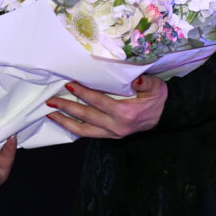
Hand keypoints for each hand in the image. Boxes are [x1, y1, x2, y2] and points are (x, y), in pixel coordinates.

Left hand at [46, 76, 166, 138]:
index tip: (69, 85)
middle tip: (51, 100)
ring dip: (65, 122)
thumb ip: (145, 82)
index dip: (83, 93)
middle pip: (86, 116)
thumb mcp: (156, 86)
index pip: (99, 101)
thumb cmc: (157, 98)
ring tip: (51, 114)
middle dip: (66, 108)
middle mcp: (116, 126)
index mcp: (125, 113)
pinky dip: (75, 128)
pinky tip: (64, 122)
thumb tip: (134, 78)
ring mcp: (113, 133)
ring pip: (84, 130)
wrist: (165, 116)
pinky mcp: (111, 136)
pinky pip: (89, 134)